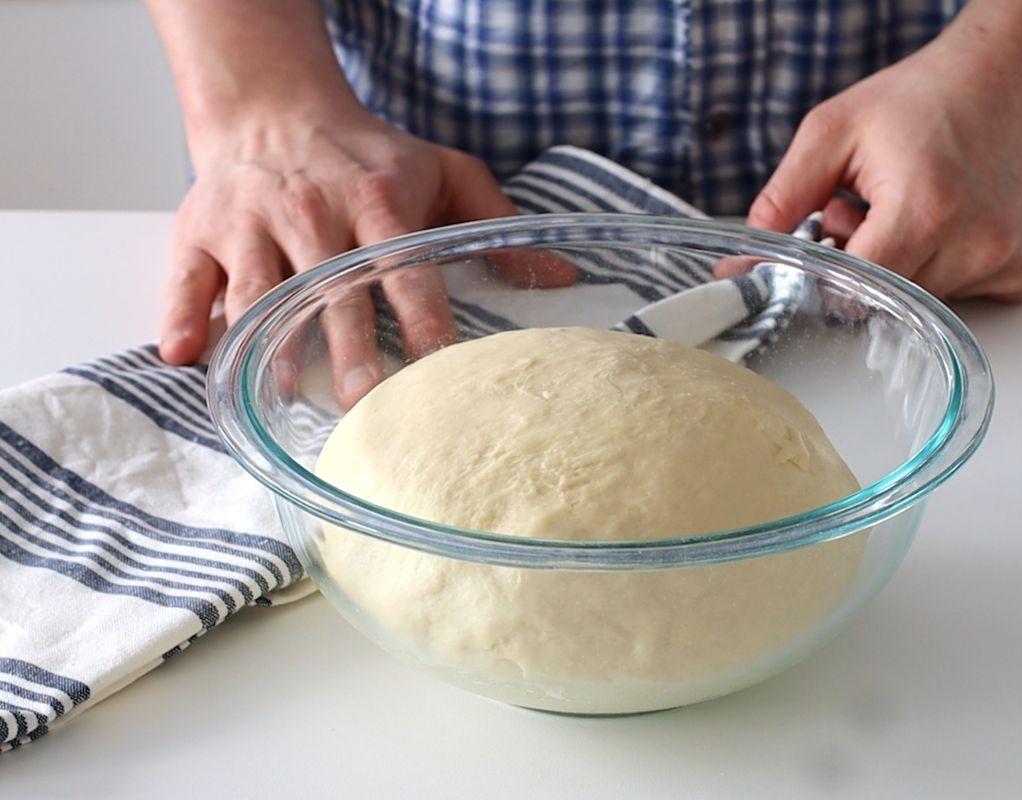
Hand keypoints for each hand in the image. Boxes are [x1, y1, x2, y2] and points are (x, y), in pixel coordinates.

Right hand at [159, 106, 573, 405]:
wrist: (273, 107)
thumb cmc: (365, 152)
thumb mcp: (441, 170)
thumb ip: (498, 223)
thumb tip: (562, 277)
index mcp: (376, 200)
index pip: (405, 270)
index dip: (424, 321)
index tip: (441, 371)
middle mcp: (313, 212)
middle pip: (332, 291)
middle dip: (348, 349)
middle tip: (366, 404)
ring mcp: (251, 221)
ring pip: (259, 291)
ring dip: (270, 344)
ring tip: (286, 395)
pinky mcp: (200, 229)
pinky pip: (187, 279)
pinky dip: (184, 316)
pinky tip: (189, 356)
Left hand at [741, 22, 1021, 301]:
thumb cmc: (931, 94)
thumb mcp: (835, 130)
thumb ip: (782, 200)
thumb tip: (742, 263)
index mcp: (925, 210)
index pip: (851, 291)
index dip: (825, 274)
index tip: (820, 247)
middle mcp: (977, 244)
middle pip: (884, 302)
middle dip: (862, 268)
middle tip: (865, 212)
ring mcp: (1008, 263)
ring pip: (920, 303)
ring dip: (901, 268)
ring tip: (910, 207)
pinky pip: (963, 297)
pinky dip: (943, 269)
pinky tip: (950, 220)